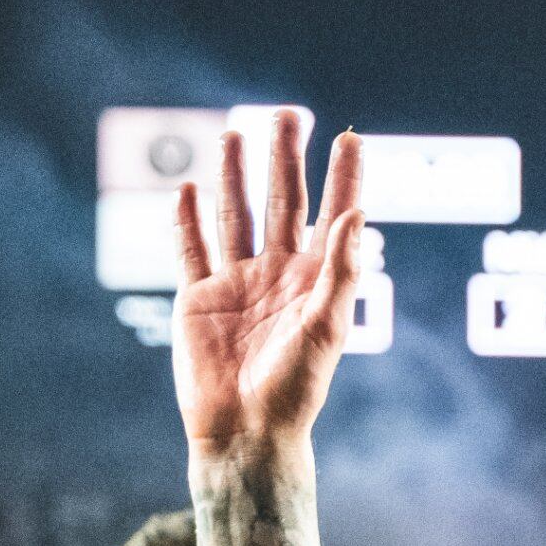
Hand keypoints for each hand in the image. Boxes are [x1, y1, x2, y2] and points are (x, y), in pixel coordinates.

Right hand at [172, 111, 367, 454]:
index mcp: (316, 280)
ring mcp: (237, 283)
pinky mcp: (199, 298)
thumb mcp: (327, 326)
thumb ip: (343, 269)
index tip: (351, 137)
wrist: (245, 431)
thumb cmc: (295, 387)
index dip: (343, 176)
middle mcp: (278, 274)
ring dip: (235, 176)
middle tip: (287, 113)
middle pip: (281, 202)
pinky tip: (188, 187)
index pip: (333, 214)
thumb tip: (359, 214)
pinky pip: (191, 250)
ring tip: (235, 134)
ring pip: (235, 217)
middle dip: (284, 158)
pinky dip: (186, 219)